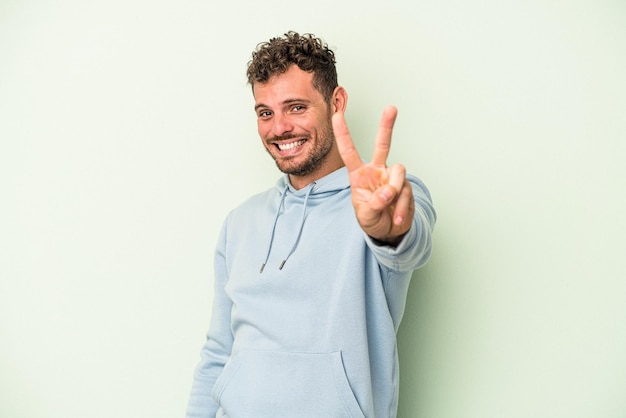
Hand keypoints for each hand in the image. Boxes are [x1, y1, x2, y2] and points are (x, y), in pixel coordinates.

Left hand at [332, 106, 414, 245]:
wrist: (389, 232)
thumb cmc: (372, 220)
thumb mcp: (365, 216)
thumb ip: (374, 203)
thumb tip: (388, 191)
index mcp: (359, 174)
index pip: (349, 151)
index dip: (342, 133)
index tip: (337, 114)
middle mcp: (377, 170)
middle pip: (383, 144)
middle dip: (387, 126)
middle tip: (391, 108)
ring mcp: (392, 177)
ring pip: (398, 172)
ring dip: (394, 192)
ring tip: (388, 207)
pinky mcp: (406, 186)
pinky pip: (406, 192)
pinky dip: (401, 208)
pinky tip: (396, 218)